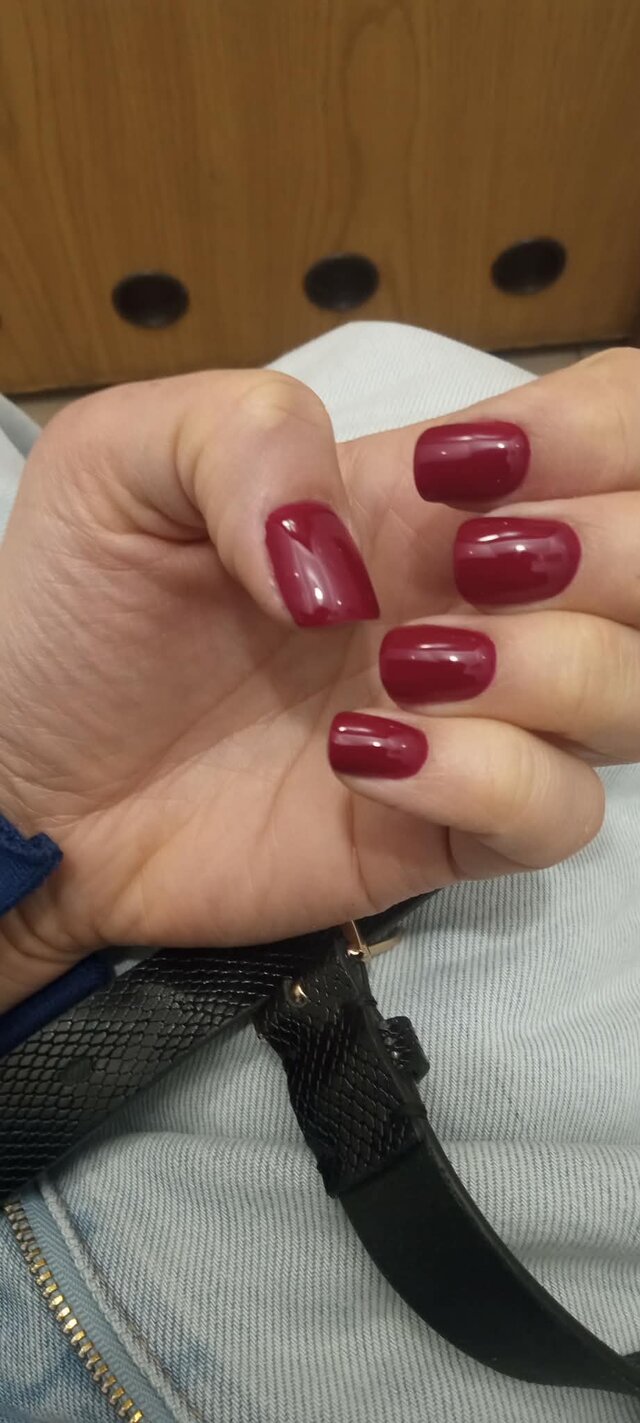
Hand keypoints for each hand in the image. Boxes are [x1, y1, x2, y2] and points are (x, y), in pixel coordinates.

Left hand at [0, 350, 635, 1006]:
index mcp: (424, 494)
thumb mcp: (120, 464)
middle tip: (475, 567)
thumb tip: (360, 559)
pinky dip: (492, 780)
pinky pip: (560, 814)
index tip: (475, 476)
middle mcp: (476, 600)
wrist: (26, 784)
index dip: (598, 435)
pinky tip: (365, 758)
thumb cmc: (73, 616)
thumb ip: (247, 438)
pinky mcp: (447, 829)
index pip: (611, 430)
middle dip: (607, 555)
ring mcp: (473, 718)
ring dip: (555, 668)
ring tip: (402, 667)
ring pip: (635, 690)